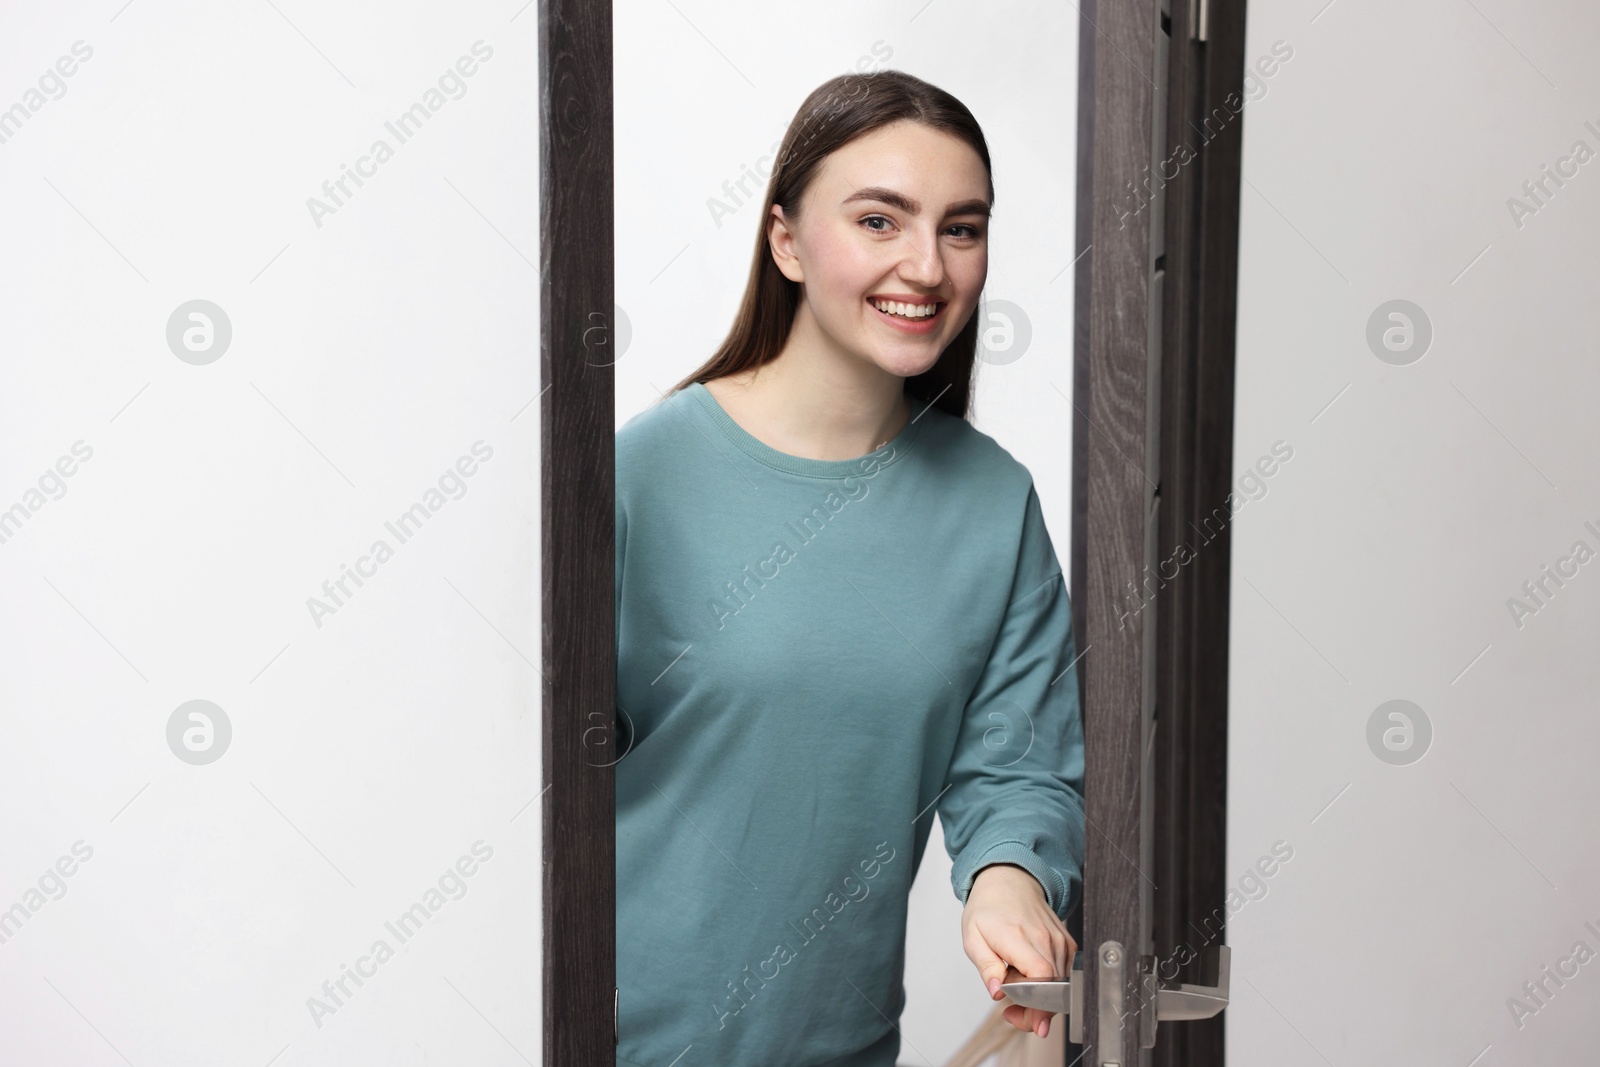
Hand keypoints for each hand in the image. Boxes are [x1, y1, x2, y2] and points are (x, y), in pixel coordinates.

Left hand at [960, 863, 1076, 1038]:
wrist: (1009, 882)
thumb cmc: (989, 909)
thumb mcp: (973, 938)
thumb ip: (986, 967)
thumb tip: (996, 993)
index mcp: (1018, 936)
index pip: (1042, 977)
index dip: (1040, 1006)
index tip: (1034, 1024)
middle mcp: (1045, 939)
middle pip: (1054, 989)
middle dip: (1034, 1010)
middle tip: (1011, 1011)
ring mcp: (1060, 941)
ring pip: (1060, 986)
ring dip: (1039, 996)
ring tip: (1014, 981)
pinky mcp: (1068, 944)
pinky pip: (1064, 976)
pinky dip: (1048, 985)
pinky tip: (1028, 974)